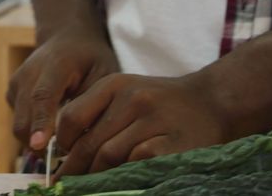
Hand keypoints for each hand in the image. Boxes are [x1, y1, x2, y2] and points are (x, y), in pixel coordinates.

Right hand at [7, 25, 118, 150]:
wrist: (67, 37)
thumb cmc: (91, 58)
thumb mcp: (104, 75)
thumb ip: (92, 104)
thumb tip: (85, 140)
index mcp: (55, 64)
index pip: (43, 96)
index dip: (41, 122)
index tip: (41, 145)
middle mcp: (29, 73)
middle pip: (24, 116)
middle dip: (39, 144)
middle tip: (65, 162)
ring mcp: (16, 82)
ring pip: (18, 123)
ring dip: (36, 141)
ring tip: (62, 149)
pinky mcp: (11, 92)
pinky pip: (18, 120)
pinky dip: (33, 132)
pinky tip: (53, 132)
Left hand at [55, 73, 230, 176]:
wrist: (212, 102)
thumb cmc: (161, 103)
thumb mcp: (126, 95)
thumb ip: (97, 114)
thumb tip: (67, 151)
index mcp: (114, 85)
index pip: (72, 117)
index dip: (62, 144)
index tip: (59, 160)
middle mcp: (131, 98)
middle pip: (89, 143)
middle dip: (75, 170)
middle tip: (65, 186)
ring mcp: (153, 120)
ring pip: (109, 156)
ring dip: (96, 178)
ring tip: (90, 189)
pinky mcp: (172, 144)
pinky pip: (137, 165)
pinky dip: (124, 177)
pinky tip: (120, 185)